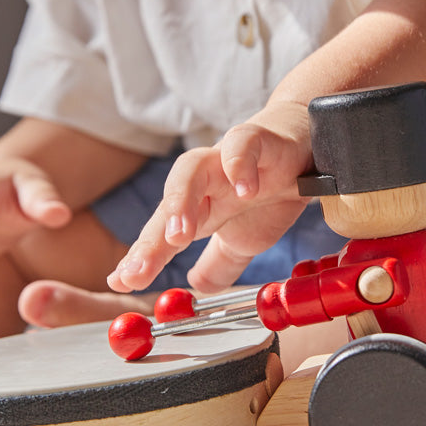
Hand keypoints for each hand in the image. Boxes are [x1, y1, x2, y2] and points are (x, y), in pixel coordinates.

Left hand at [108, 101, 311, 293]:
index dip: (140, 258)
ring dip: (180, 200)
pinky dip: (240, 165)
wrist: (306, 142)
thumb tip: (199, 288)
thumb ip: (220, 264)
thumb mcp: (246, 239)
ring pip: (190, 168)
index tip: (120, 282)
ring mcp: (227, 158)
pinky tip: (245, 191)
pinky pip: (242, 144)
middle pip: (165, 202)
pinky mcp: (259, 138)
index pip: (162, 234)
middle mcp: (206, 181)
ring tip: (179, 234)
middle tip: (139, 269)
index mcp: (200, 208)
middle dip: (150, 238)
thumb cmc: (270, 186)